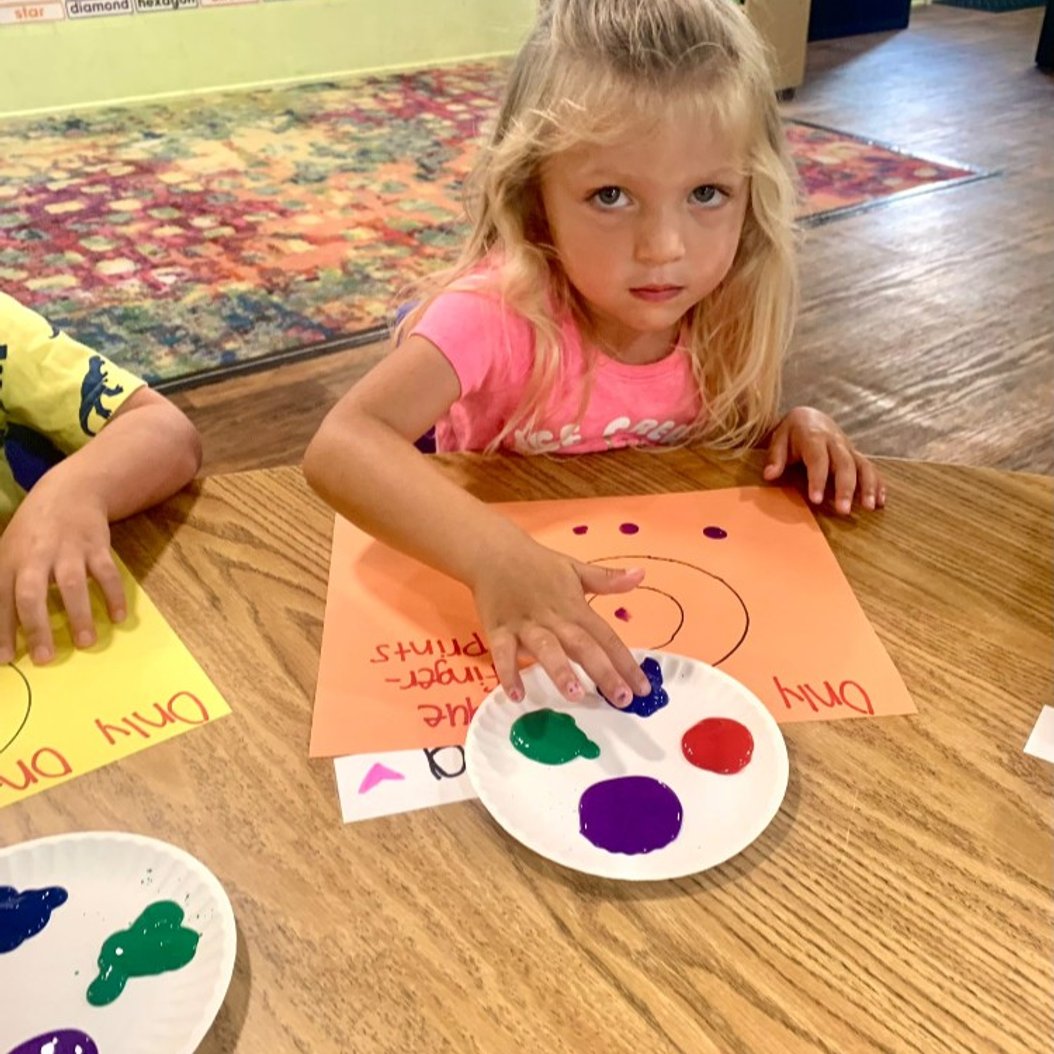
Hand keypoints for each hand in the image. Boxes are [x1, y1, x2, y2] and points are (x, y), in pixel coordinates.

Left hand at [0, 481, 126, 664]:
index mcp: (10, 560)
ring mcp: (68, 549)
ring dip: (79, 615)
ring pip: (71, 585)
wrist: (69, 492)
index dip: (3, 630)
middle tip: (45, 658)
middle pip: (31, 593)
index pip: (2, 599)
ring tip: (86, 643)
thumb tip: (3, 629)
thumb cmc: (35, 532)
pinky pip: (106, 573)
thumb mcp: (9, 551)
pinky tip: (118, 617)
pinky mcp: (96, 545)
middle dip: (37, 627)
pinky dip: (113, 596)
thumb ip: (7, 584)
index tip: (7, 659)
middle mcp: (36, 555)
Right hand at [470, 539, 651, 706]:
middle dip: (603, 673)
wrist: (493, 551)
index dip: (626, 662)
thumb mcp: (576, 568)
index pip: (606, 637)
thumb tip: (641, 574)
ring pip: (546, 649)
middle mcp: (554, 618)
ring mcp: (526, 624)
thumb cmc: (537, 564)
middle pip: (582, 646)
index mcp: (575, 606)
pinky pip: (503, 653)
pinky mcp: (498, 629)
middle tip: (621, 699)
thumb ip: (607, 579)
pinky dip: (508, 673)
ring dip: (560, 671)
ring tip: (575, 695)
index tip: (643, 688)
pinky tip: (516, 696)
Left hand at [763, 406, 885, 514]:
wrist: (809, 417)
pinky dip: (878, 484)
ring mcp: (849, 448)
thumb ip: (775, 457)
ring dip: (868, 486)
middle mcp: (835, 441)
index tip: (817, 499)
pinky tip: (880, 502)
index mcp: (814, 436)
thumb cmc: (791, 432)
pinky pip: (870, 468)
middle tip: (843, 511)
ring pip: (862, 465)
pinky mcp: (856, 454)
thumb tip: (769, 475)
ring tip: (869, 507)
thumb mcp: (778, 439)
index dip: (818, 479)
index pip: (818, 459)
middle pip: (844, 464)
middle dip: (845, 488)